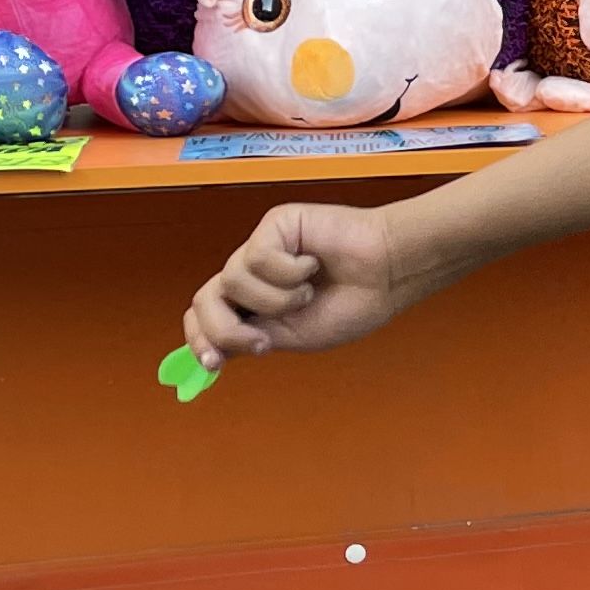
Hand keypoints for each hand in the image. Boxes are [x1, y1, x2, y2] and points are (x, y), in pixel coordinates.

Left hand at [183, 201, 439, 369]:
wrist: (388, 274)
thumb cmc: (354, 302)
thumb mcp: (294, 336)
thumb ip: (251, 339)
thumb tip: (214, 351)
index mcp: (254, 302)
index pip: (207, 316)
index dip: (201, 339)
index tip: (213, 364)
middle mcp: (252, 274)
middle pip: (204, 301)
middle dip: (226, 329)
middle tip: (263, 342)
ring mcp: (260, 248)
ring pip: (232, 281)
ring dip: (276, 300)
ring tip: (308, 292)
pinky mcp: (273, 226)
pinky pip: (257, 257)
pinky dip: (288, 272)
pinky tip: (312, 265)